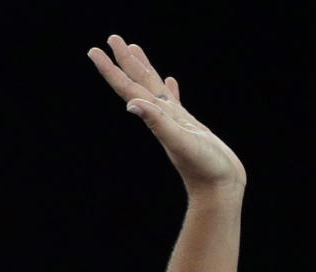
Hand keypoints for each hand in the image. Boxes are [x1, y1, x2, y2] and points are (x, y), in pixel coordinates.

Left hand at [87, 34, 246, 197]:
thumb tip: (131, 104)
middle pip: (138, 82)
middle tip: (112, 38)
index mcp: (157, 117)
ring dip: (144, 69)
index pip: (129, 88)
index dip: (112, 69)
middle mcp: (162, 117)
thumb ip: (157, 122)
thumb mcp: (181, 141)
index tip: (94, 50)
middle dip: (125, 60)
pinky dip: (171, 90)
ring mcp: (175, 121)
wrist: (220, 189)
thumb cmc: (204, 168)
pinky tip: (171, 82)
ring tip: (135, 49)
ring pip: (155, 88)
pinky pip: (176, 102)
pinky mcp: (190, 127)